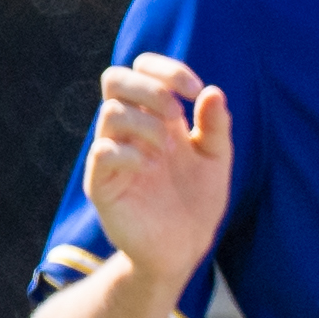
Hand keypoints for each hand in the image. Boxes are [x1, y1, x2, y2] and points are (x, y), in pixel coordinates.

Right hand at [83, 54, 235, 278]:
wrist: (183, 248)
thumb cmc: (197, 200)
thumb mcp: (216, 159)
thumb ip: (216, 125)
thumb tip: (213, 91)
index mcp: (155, 116)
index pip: (143, 69)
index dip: (168, 70)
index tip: (196, 91)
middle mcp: (129, 129)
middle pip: (114, 78)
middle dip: (150, 88)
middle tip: (176, 115)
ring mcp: (112, 154)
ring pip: (110, 112)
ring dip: (146, 124)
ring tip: (168, 151)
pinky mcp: (101, 183)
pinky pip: (102, 151)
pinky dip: (130, 152)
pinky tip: (152, 167)